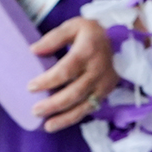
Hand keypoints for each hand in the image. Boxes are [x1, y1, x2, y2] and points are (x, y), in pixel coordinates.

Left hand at [28, 16, 118, 133]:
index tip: (31, 87)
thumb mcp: (74, 26)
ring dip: (65, 118)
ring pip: (84, 106)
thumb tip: (34, 50)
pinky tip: (59, 122)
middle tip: (35, 110)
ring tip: (47, 125)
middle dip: (54, 104)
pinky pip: (89, 108)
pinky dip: (73, 117)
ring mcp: (104, 84)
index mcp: (88, 51)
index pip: (66, 70)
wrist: (120, 41)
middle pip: (75, 92)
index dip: (48, 81)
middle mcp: (98, 70)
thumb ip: (54, 38)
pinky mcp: (106, 92)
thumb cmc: (91, 33)